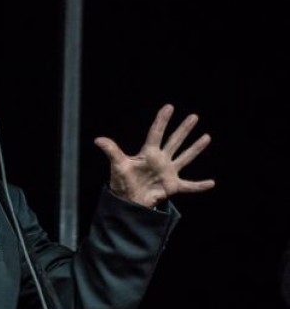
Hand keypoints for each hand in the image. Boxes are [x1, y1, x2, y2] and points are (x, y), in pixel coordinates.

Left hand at [94, 104, 214, 207]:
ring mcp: (168, 172)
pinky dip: (199, 186)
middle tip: (194, 116)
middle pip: (174, 141)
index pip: (156, 133)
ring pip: (184, 158)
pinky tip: (211, 183)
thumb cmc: (122, 181)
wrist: (127, 201)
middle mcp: (160, 160)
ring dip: (195, 148)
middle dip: (183, 129)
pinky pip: (189, 186)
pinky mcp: (172, 186)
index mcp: (148, 153)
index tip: (169, 107)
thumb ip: (111, 151)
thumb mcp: (117, 165)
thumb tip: (98, 139)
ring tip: (207, 137)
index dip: (162, 120)